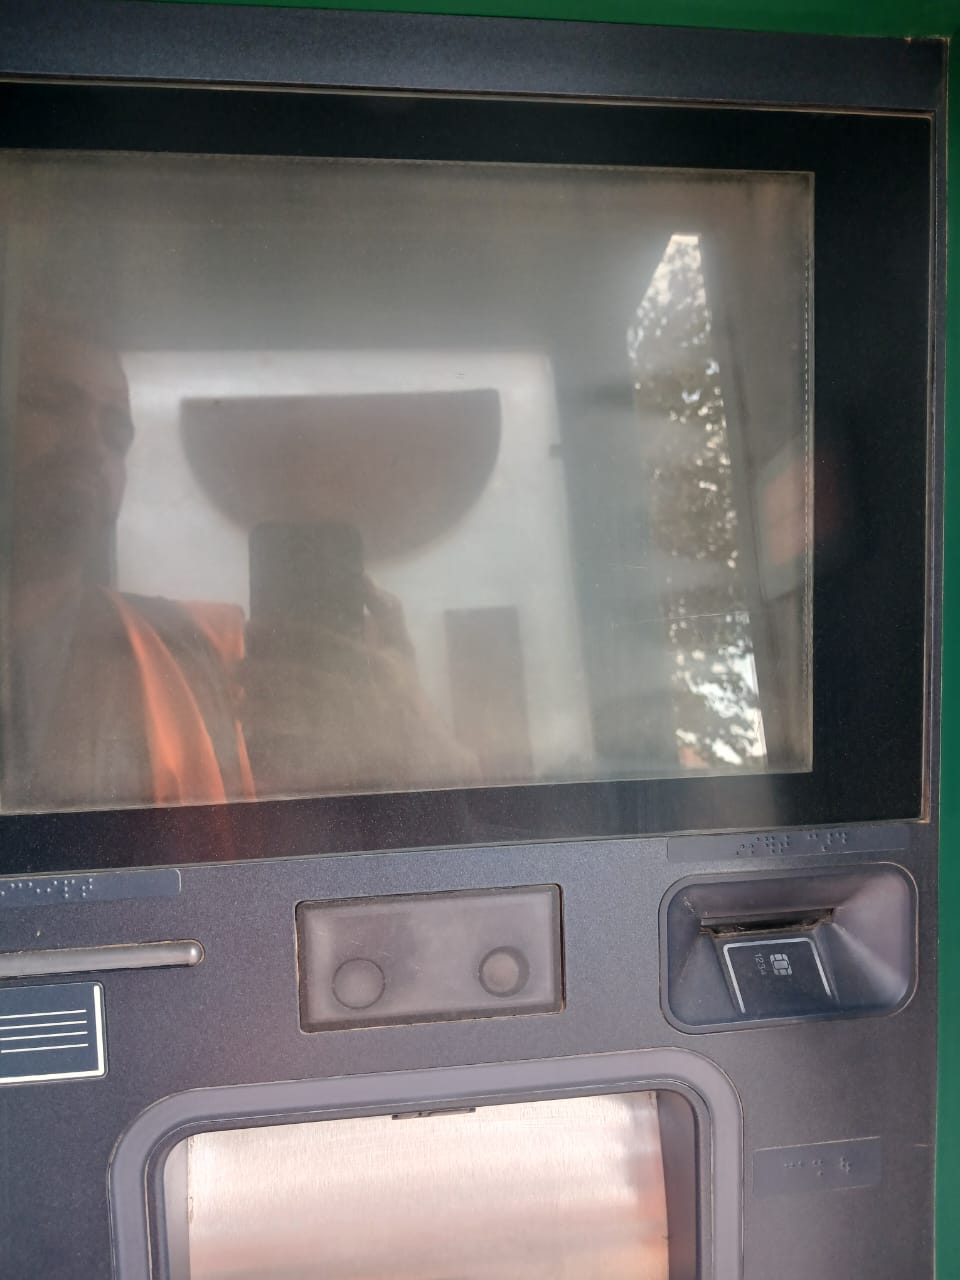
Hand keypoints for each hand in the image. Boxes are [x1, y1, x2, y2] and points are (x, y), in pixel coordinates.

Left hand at [240, 581, 477, 796]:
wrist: (425, 755)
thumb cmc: (408, 695)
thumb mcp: (405, 650)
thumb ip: (386, 611)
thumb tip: (361, 575)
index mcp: (375, 662)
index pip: (324, 640)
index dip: (285, 632)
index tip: (253, 627)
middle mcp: (363, 692)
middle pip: (302, 678)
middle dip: (263, 674)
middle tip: (234, 669)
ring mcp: (353, 726)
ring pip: (298, 714)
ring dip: (263, 710)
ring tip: (236, 704)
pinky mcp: (344, 755)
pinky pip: (304, 748)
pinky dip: (276, 744)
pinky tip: (253, 738)